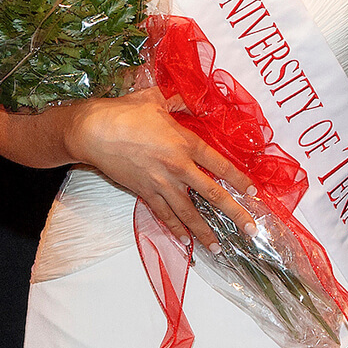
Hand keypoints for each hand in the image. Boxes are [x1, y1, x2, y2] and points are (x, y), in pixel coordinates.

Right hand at [64, 88, 252, 248]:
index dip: (239, 180)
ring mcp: (161, 183)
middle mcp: (178, 167)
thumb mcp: (157, 99)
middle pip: (213, 194)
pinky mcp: (145, 193)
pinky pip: (164, 215)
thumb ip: (179, 102)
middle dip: (234, 213)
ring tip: (219, 248)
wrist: (93, 131)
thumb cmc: (125, 112)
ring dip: (205, 232)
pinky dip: (176, 229)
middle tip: (250, 230)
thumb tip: (191, 100)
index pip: (221, 165)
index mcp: (185, 143)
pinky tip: (186, 241)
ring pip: (189, 213)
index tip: (254, 193)